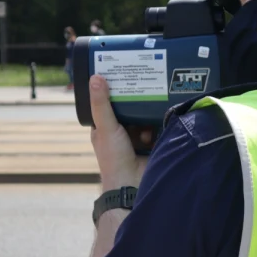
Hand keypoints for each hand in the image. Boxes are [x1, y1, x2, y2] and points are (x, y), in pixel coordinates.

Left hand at [89, 75, 152, 191]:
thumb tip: (96, 77)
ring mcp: (137, 137)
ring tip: (154, 98)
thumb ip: (102, 104)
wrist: (134, 184)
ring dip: (148, 111)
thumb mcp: (106, 127)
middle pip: (129, 108)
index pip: (109, 103)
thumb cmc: (113, 158)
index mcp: (105, 127)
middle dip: (136, 98)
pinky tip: (160, 120)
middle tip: (144, 79)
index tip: (123, 72)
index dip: (115, 90)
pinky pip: (157, 126)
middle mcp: (121, 130)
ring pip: (144, 116)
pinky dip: (158, 123)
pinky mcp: (153, 142)